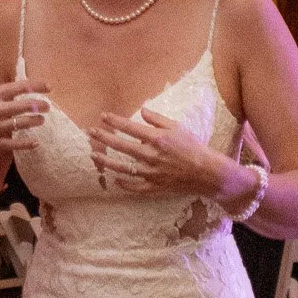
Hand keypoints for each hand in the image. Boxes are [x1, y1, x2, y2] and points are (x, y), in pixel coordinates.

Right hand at [0, 79, 49, 174]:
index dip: (36, 86)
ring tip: (41, 120)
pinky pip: (14, 144)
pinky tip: (36, 142)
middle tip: (47, 106)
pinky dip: (26, 144)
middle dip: (39, 105)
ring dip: (34, 121)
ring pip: (21, 124)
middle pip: (23, 106)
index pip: (19, 87)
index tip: (48, 86)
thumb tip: (21, 90)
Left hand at [87, 107, 244, 202]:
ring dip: (106, 161)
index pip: (129, 127)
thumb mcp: (178, 127)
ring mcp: (151, 173)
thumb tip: (142, 110)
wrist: (207, 172)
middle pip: (121, 146)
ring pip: (123, 167)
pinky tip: (115, 180)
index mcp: (157, 139)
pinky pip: (135, 187)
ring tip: (93, 156)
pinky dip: (124, 184)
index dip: (114, 121)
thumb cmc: (194, 146)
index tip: (103, 116)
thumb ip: (158, 119)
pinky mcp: (154, 186)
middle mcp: (151, 155)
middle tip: (90, 133)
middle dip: (103, 138)